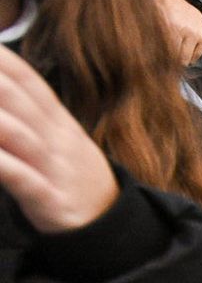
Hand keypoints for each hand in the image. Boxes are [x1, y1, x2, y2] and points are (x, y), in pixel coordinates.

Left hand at [0, 45, 118, 233]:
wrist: (110, 222)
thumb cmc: (74, 177)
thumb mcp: (60, 139)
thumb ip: (30, 114)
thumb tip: (2, 91)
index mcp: (58, 122)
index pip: (29, 82)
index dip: (5, 60)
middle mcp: (56, 139)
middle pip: (21, 101)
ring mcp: (53, 167)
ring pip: (20, 136)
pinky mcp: (49, 198)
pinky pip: (23, 179)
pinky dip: (3, 166)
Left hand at [154, 0, 201, 65]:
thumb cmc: (162, 8)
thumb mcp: (151, 16)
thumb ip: (148, 34)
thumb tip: (144, 54)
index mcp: (170, 26)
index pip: (167, 54)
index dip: (160, 61)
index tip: (155, 61)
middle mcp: (186, 31)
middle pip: (178, 59)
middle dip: (170, 62)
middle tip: (163, 59)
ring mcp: (196, 35)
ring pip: (188, 60)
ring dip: (180, 59)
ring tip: (173, 52)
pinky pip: (196, 56)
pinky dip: (189, 56)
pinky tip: (181, 49)